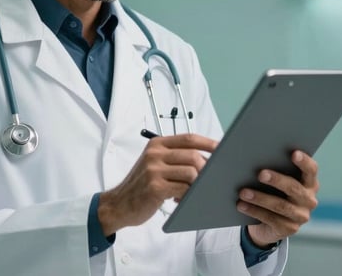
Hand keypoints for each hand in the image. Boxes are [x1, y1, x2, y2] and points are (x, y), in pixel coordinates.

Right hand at [98, 134, 217, 235]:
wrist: (119, 204)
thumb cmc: (141, 185)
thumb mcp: (154, 164)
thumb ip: (175, 158)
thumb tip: (206, 159)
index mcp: (156, 144)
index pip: (188, 138)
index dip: (208, 143)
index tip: (222, 148)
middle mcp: (154, 154)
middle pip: (192, 155)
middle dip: (206, 168)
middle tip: (207, 180)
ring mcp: (153, 170)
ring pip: (191, 172)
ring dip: (196, 184)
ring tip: (189, 192)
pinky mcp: (155, 187)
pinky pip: (184, 188)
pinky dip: (187, 195)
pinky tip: (180, 199)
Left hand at [239, 150, 318, 247]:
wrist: (269, 222)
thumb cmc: (271, 190)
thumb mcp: (273, 178)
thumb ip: (270, 163)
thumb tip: (248, 145)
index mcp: (309, 182)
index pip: (311, 170)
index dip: (304, 161)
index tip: (292, 152)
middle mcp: (309, 199)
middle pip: (294, 188)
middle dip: (277, 180)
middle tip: (260, 173)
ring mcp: (300, 216)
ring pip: (280, 206)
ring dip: (260, 197)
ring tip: (242, 191)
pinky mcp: (288, 229)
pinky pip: (270, 219)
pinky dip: (254, 210)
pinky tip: (240, 205)